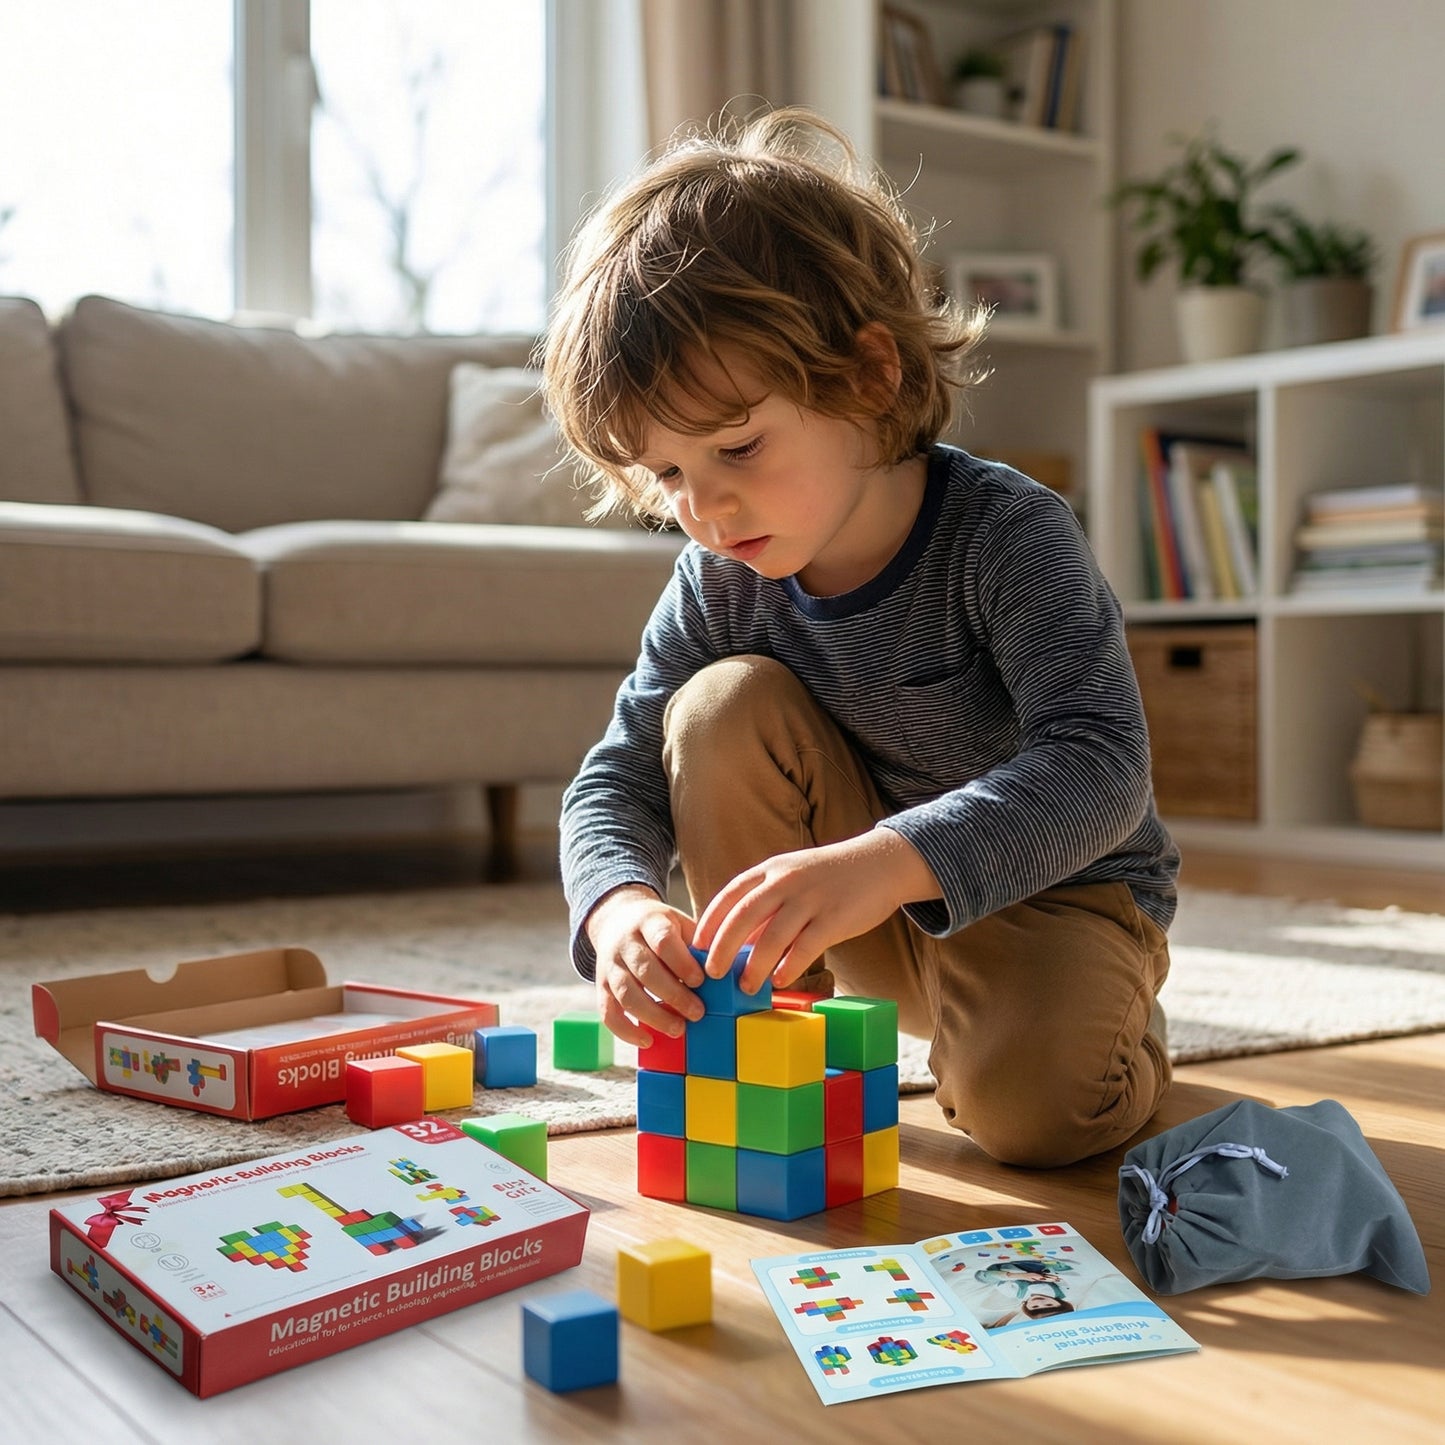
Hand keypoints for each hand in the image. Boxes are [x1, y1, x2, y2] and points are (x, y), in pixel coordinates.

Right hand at [585, 885, 705, 1048]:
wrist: (617, 920)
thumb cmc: (659, 927)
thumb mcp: (679, 923)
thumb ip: (698, 944)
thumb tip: (726, 970)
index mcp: (649, 922)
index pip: (663, 941)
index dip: (682, 963)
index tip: (701, 981)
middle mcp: (625, 942)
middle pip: (645, 970)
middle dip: (673, 995)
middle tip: (698, 1013)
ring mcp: (610, 965)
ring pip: (626, 993)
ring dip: (653, 1016)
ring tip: (678, 1030)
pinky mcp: (601, 986)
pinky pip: (608, 1012)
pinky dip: (625, 1030)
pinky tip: (647, 1040)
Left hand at [692, 829, 939, 993]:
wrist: (879, 862)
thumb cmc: (828, 878)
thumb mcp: (792, 879)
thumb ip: (766, 906)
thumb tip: (736, 943)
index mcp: (771, 870)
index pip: (729, 895)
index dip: (710, 922)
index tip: (696, 947)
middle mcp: (786, 881)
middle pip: (743, 916)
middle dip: (722, 948)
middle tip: (711, 974)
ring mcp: (810, 899)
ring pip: (772, 937)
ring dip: (755, 966)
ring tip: (745, 987)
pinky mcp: (834, 918)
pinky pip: (806, 947)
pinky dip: (789, 966)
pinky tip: (779, 981)